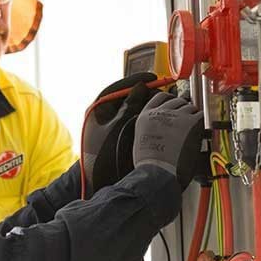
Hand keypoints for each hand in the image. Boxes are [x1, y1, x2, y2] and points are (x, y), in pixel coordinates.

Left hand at [82, 73, 157, 191]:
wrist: (97, 182)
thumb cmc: (101, 156)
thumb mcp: (117, 127)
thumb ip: (129, 106)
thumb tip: (141, 88)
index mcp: (98, 109)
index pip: (117, 88)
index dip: (135, 80)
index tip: (151, 78)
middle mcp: (104, 116)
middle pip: (127, 97)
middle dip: (145, 94)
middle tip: (162, 93)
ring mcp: (112, 126)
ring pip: (133, 110)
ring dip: (147, 106)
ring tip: (163, 105)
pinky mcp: (120, 137)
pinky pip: (134, 122)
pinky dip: (146, 118)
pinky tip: (158, 119)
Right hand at [133, 92, 204, 189]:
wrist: (157, 172)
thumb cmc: (149, 164)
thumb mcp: (140, 141)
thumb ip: (150, 129)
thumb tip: (158, 129)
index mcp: (146, 116)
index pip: (160, 97)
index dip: (169, 99)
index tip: (174, 102)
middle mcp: (161, 112)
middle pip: (176, 100)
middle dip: (182, 108)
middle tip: (186, 118)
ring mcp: (177, 116)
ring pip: (189, 106)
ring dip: (192, 114)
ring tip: (192, 126)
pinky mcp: (190, 123)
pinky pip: (200, 115)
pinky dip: (201, 120)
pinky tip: (199, 129)